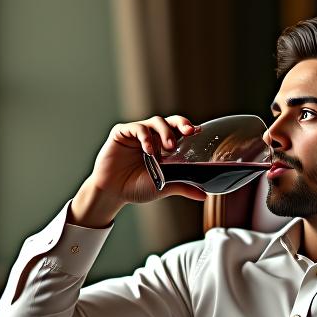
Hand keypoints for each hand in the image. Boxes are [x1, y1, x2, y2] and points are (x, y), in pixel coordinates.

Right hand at [70, 116, 206, 227]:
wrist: (113, 193)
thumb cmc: (136, 188)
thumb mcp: (164, 186)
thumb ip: (183, 186)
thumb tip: (204, 195)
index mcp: (163, 146)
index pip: (179, 131)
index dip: (188, 128)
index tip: (198, 132)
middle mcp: (152, 136)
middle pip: (169, 121)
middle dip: (180, 123)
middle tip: (188, 132)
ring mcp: (137, 133)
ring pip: (155, 122)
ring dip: (164, 132)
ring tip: (168, 147)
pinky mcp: (121, 133)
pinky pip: (136, 127)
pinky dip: (145, 137)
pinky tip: (149, 150)